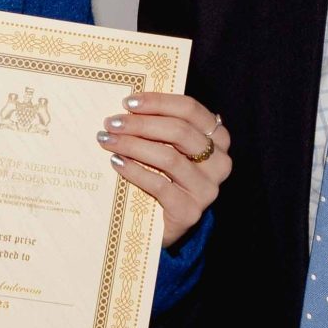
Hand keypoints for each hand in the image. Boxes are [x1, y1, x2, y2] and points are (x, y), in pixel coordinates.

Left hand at [100, 92, 231, 246]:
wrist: (164, 225)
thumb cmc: (165, 176)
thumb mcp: (169, 147)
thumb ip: (160, 126)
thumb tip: (129, 106)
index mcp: (218, 138)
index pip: (190, 109)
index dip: (158, 102)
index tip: (129, 102)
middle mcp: (219, 162)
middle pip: (179, 131)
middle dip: (140, 124)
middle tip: (112, 122)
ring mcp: (207, 189)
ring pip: (169, 158)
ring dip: (133, 145)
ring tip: (108, 141)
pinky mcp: (191, 211)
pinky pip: (160, 185)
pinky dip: (135, 171)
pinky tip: (117, 162)